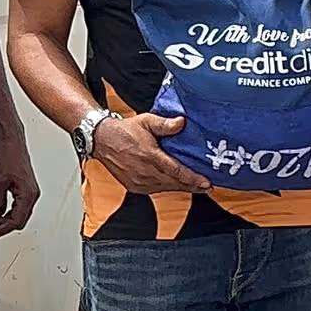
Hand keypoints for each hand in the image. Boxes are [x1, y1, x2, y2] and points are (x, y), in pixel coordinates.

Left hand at [0, 135, 37, 237]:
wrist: (11, 141)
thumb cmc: (6, 155)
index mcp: (28, 194)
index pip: (16, 221)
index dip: (1, 230)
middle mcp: (33, 194)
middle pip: (20, 220)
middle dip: (2, 225)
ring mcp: (30, 191)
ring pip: (19, 213)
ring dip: (4, 218)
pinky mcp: (26, 187)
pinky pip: (19, 205)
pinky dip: (7, 210)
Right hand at [92, 113, 209, 194]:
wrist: (102, 141)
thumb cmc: (126, 131)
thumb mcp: (146, 121)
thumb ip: (165, 124)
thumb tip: (182, 122)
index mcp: (149, 156)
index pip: (176, 171)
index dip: (193, 178)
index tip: (207, 182)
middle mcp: (144, 172)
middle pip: (174, 183)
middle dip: (192, 186)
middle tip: (208, 187)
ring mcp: (138, 181)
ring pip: (166, 188)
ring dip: (182, 188)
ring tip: (197, 187)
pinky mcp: (134, 187)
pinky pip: (156, 189)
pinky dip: (168, 187)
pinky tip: (178, 185)